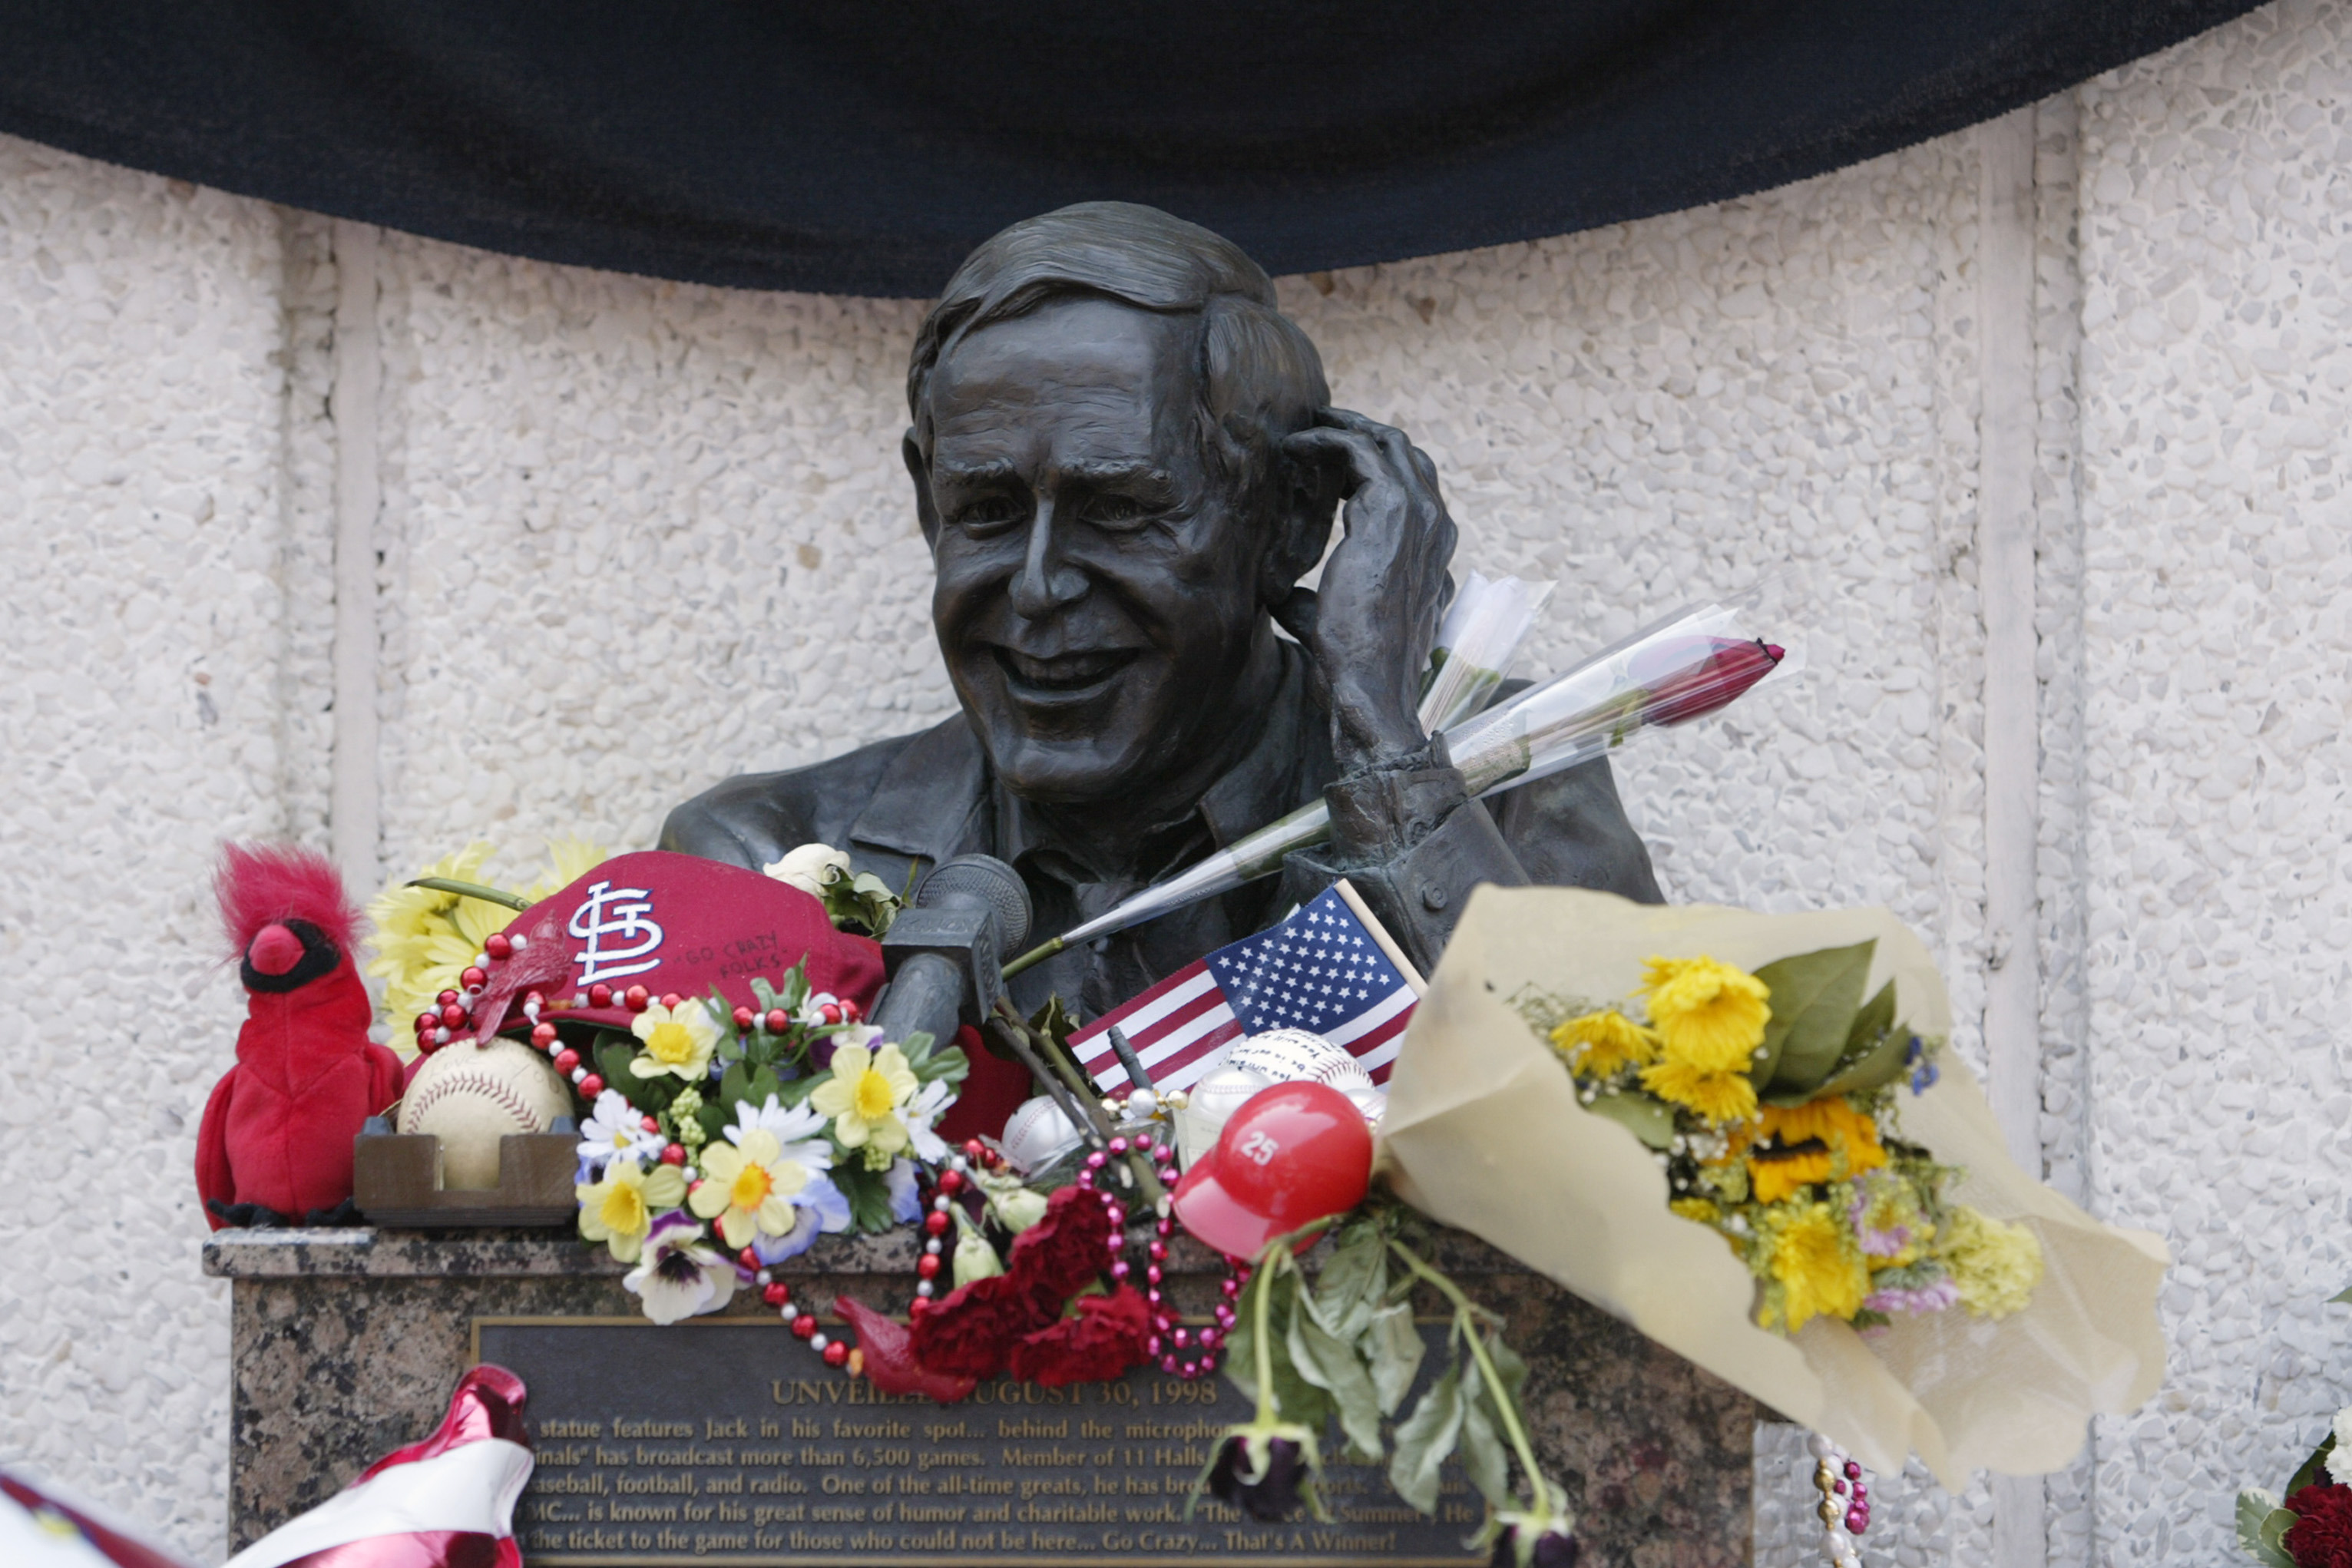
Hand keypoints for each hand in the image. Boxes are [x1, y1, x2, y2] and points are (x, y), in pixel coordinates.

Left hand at [1278, 409, 1456, 771]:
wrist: (1371, 686)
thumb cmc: (1355, 666)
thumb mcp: (1334, 623)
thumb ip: (1312, 603)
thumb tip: (1280, 596)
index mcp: (1431, 552)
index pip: (1412, 487)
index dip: (1371, 465)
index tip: (1328, 460)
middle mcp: (1434, 527)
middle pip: (1405, 454)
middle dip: (1361, 433)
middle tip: (1319, 425)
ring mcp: (1419, 516)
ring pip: (1387, 444)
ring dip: (1345, 428)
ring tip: (1306, 426)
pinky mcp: (1391, 511)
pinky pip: (1359, 453)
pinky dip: (1327, 441)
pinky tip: (1296, 445)